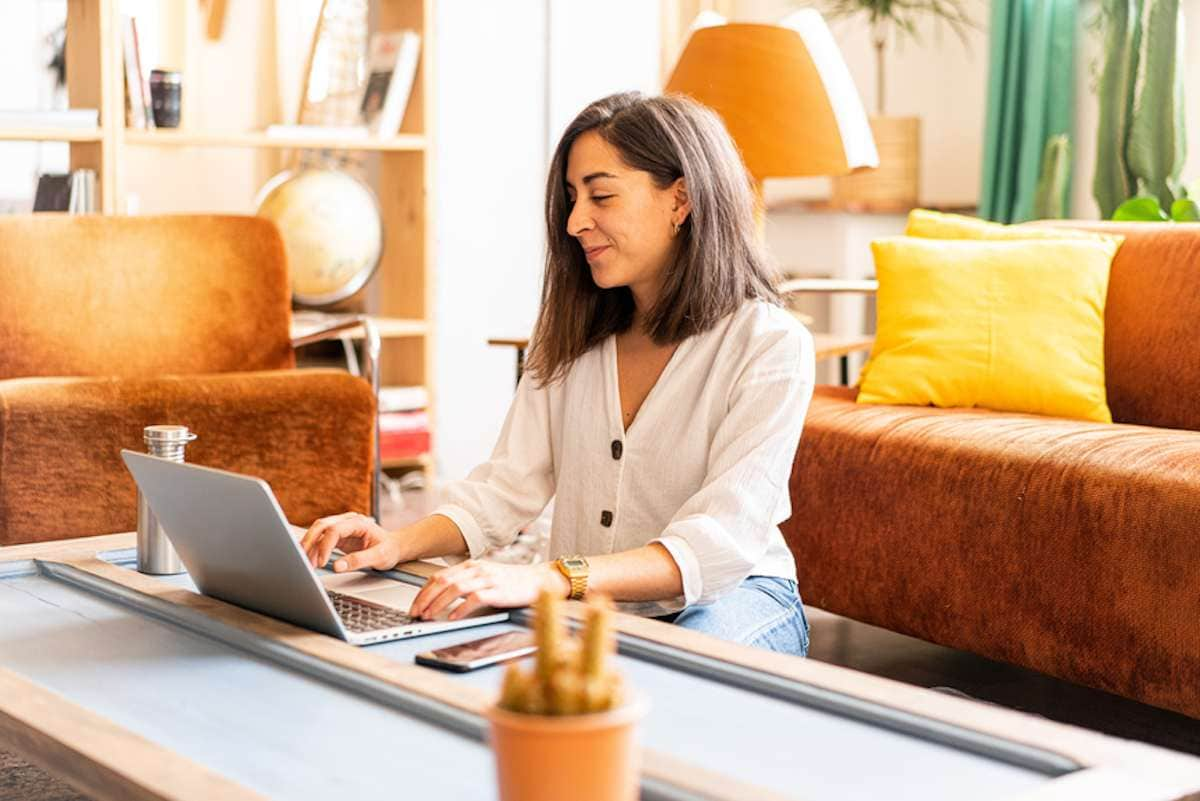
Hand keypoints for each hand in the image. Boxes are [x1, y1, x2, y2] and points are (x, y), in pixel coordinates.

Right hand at [300, 512, 402, 572]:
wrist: (394, 547)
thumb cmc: (389, 549)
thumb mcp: (379, 557)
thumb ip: (359, 560)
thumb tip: (337, 566)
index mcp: (358, 523)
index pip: (335, 530)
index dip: (325, 546)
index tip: (322, 562)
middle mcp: (348, 521)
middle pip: (321, 526)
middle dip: (310, 542)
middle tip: (303, 560)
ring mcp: (342, 527)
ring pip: (318, 531)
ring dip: (310, 546)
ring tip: (306, 563)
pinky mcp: (338, 536)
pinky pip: (321, 539)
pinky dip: (314, 549)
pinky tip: (311, 560)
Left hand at [409, 560, 570, 620]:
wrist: (538, 580)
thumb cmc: (511, 582)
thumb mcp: (484, 577)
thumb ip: (465, 583)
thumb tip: (441, 599)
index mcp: (470, 565)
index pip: (439, 576)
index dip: (422, 592)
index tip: (414, 606)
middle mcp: (476, 569)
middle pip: (442, 581)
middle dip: (424, 599)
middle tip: (415, 613)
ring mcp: (487, 578)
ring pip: (454, 588)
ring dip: (438, 604)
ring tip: (429, 616)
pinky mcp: (497, 590)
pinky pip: (474, 598)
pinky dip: (461, 609)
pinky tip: (453, 617)